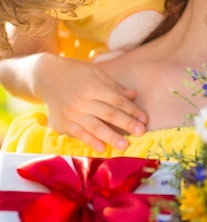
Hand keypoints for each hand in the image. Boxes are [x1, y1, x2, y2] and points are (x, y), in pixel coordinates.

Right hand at [32, 53, 146, 152]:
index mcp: (94, 87)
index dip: (132, 110)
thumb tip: (133, 96)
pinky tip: (102, 148)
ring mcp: (73, 113)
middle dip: (126, 124)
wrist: (48, 76)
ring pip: (95, 127)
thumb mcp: (97, 74)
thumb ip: (115, 87)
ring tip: (125, 146)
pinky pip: (80, 134)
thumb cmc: (77, 73)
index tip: (144, 119)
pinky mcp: (65, 123)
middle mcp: (84, 101)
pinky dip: (91, 141)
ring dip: (111, 137)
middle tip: (140, 133)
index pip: (117, 100)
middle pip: (108, 114)